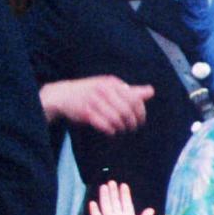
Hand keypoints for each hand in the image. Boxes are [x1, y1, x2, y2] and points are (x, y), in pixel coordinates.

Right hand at [39, 76, 153, 134]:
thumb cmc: (89, 92)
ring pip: (116, 119)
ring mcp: (94, 101)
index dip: (140, 113)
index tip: (140, 121)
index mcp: (112, 83)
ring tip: (120, 130)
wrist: (62, 95)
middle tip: (132, 128)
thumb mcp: (110, 87)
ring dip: (121, 128)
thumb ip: (130, 91)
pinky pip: (104, 125)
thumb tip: (151, 91)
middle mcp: (104, 90)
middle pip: (126, 111)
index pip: (134, 99)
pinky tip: (110, 131)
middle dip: (132, 123)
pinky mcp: (86, 112)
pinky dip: (110, 130)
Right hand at [89, 181, 153, 214]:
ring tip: (103, 187)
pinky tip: (92, 203)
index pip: (126, 203)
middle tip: (112, 182)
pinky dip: (94, 211)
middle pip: (115, 202)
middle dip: (113, 192)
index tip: (123, 185)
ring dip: (104, 197)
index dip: (125, 194)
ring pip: (106, 206)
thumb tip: (151, 209)